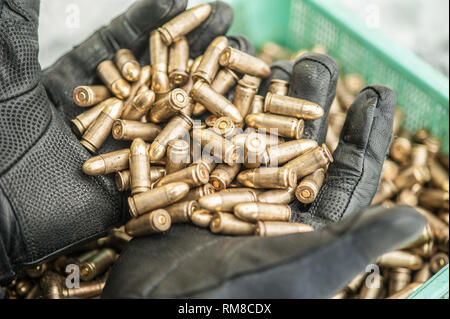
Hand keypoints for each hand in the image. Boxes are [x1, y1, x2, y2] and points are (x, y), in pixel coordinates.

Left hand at [0, 0, 237, 283]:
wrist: (7, 220)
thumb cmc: (3, 149)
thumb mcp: (11, 81)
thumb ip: (18, 27)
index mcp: (84, 86)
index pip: (126, 45)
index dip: (157, 23)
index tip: (188, 2)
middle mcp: (112, 115)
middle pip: (160, 77)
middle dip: (197, 54)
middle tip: (234, 33)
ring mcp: (129, 148)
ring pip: (176, 118)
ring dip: (212, 97)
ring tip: (251, 73)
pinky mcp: (141, 180)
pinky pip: (179, 162)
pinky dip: (208, 147)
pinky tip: (241, 130)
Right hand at [102, 57, 425, 296]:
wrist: (156, 307)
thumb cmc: (233, 299)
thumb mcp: (302, 270)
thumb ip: (354, 242)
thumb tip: (416, 219)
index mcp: (306, 226)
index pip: (347, 175)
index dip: (365, 135)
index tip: (377, 94)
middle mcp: (272, 206)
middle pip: (298, 145)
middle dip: (309, 103)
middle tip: (318, 62)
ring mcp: (232, 194)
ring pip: (255, 138)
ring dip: (266, 101)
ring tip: (274, 63)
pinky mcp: (196, 187)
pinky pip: (212, 145)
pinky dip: (219, 115)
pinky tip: (224, 85)